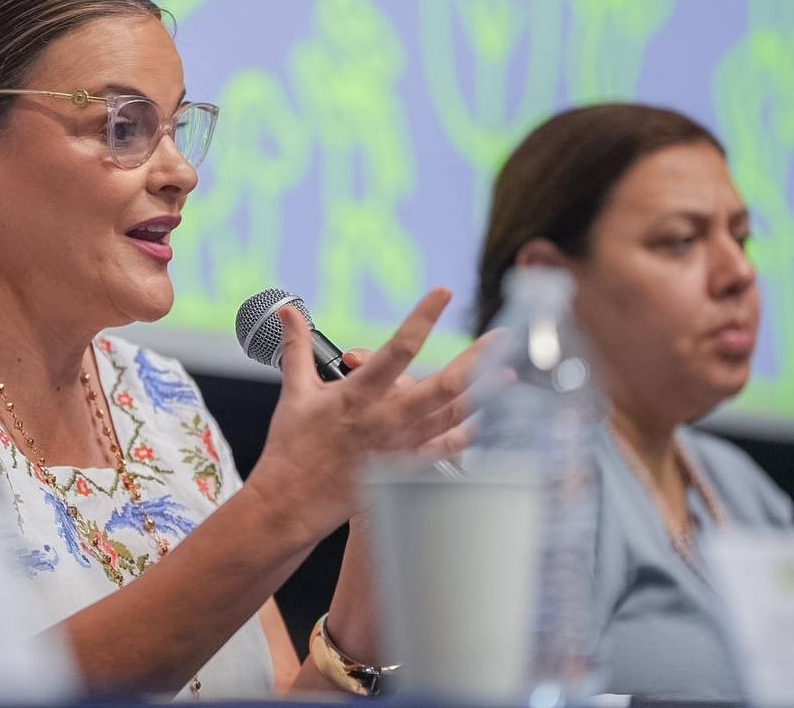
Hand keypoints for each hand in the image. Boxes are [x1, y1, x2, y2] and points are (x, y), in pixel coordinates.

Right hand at [244, 288, 490, 544]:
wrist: (292, 501)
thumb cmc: (292, 446)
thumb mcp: (294, 391)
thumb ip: (296, 346)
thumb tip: (286, 310)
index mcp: (358, 395)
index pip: (398, 348)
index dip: (423, 317)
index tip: (443, 292)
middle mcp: (386, 419)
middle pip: (444, 385)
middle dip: (476, 359)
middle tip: (502, 337)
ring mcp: (400, 446)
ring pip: (452, 415)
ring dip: (483, 393)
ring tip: (508, 372)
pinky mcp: (404, 468)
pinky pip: (446, 449)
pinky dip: (468, 433)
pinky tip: (487, 419)